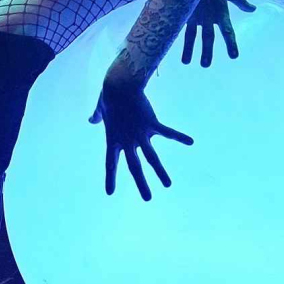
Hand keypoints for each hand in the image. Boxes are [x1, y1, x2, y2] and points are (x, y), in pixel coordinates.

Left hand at [89, 55, 192, 200]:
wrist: (120, 85)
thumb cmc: (110, 95)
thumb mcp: (101, 107)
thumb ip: (97, 116)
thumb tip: (92, 119)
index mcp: (112, 139)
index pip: (110, 163)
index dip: (110, 178)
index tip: (110, 193)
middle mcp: (127, 141)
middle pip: (134, 167)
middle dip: (141, 184)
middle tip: (148, 199)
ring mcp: (140, 134)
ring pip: (151, 157)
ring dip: (160, 172)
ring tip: (168, 184)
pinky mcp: (151, 123)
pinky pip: (167, 132)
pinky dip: (179, 137)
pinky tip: (191, 141)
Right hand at [182, 0, 255, 66]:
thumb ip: (240, 2)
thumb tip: (253, 9)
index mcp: (221, 12)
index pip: (228, 31)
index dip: (231, 44)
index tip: (234, 56)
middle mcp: (208, 16)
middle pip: (208, 37)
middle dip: (207, 51)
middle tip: (205, 65)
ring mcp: (194, 15)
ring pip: (191, 36)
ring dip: (189, 49)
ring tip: (187, 62)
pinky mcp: (183, 11)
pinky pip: (179, 27)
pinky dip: (175, 36)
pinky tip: (169, 44)